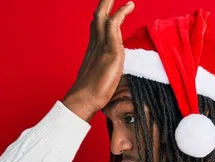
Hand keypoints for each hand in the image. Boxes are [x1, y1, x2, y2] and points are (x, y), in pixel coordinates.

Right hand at [63, 0, 134, 120]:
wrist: (85, 99)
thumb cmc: (92, 93)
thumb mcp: (103, 77)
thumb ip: (107, 69)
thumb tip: (114, 72)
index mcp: (94, 48)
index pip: (97, 26)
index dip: (103, 14)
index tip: (107, 7)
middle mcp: (95, 43)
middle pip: (98, 16)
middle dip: (105, 2)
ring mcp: (101, 45)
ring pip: (104, 16)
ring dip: (111, 3)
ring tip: (127, 0)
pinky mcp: (110, 50)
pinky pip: (113, 26)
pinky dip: (121, 14)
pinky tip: (129, 6)